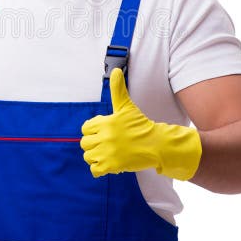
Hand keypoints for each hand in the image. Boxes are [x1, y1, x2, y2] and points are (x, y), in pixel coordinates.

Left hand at [80, 69, 201, 180]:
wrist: (156, 144)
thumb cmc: (140, 125)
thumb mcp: (127, 107)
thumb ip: (118, 90)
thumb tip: (115, 71)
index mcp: (106, 122)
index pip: (85, 128)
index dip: (94, 130)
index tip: (105, 131)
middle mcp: (105, 137)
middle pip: (85, 143)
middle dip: (94, 144)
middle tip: (107, 144)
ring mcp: (108, 153)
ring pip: (88, 156)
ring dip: (96, 156)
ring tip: (108, 153)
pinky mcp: (112, 166)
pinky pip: (94, 170)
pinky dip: (99, 168)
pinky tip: (108, 163)